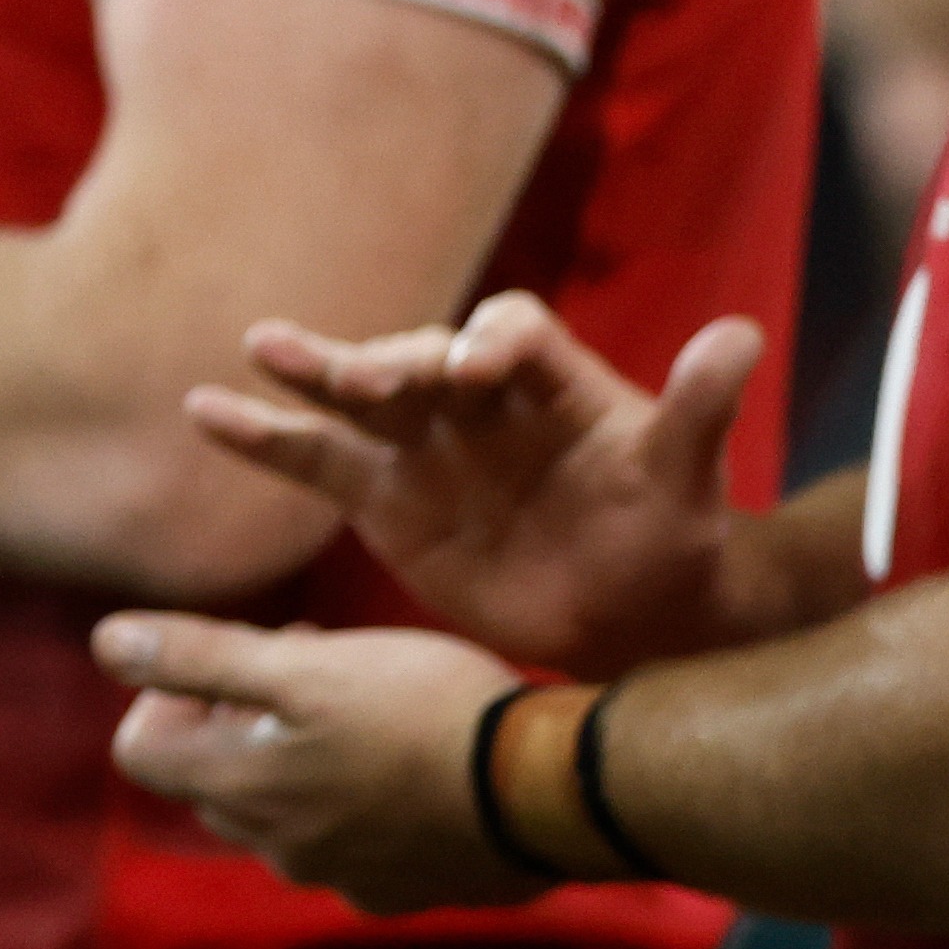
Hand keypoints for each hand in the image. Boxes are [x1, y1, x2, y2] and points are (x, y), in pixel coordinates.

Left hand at [93, 612, 529, 912]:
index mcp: (239, 794)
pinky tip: (406, 757)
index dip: (164, 700)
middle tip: (301, 665)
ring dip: (296, 758)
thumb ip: (198, 657)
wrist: (548, 790)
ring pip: (282, 812)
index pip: (139, 754)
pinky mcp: (405, 890)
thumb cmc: (423, 711)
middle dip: (234, 721)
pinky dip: (354, 798)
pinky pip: (349, 841)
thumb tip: (104, 643)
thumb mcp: (304, 665)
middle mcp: (278, 851)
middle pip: (212, 783)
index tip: (225, 666)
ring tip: (359, 703)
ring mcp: (343, 880)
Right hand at [187, 294, 753, 671]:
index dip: (490, 343)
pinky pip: (316, 459)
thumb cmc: (668, 536)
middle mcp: (476, 397)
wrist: (631, 615)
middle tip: (375, 380)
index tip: (476, 368)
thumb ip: (699, 406)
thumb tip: (742, 335)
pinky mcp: (384, 498)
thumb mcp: (686, 474)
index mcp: (548, 377)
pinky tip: (206, 410)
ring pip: (358, 395)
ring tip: (264, 345)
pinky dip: (263, 436)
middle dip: (396, 362)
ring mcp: (424, 444)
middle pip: (423, 355)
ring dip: (314, 370)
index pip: (511, 333)